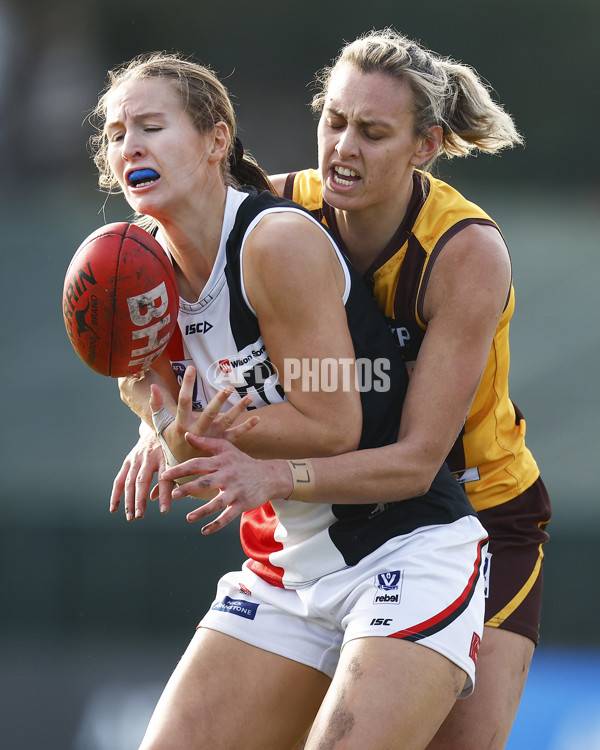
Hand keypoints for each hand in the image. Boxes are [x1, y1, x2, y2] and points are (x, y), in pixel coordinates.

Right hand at [110, 423, 174, 520]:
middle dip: (140, 499)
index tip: (164, 511)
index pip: (164, 479)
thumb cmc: (172, 449)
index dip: (164, 495)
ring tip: (131, 517)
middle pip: (142, 481)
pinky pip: (119, 479)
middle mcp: (149, 457)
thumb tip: (161, 499)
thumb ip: (173, 479)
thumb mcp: (178, 460)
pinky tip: (114, 509)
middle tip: (140, 516)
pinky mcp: (128, 461)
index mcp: (165, 457)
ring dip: (128, 501)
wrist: (157, 428)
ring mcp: (136, 459)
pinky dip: (115, 495)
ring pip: (129, 482)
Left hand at [119, 367, 174, 426]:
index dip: (134, 362)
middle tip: (149, 369)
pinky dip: (146, 390)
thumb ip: (144, 365)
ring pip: (135, 385)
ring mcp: (130, 402)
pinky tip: (155, 391)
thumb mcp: (151, 373)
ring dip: (143, 381)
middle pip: (129, 376)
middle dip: (139, 371)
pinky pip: (140, 394)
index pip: (124, 367)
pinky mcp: (138, 407)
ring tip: (153, 380)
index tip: (142, 360)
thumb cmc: (158, 397)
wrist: (165, 417)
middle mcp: (123, 393)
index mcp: (123, 384)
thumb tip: (141, 361)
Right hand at [150, 366, 258, 463]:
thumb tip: (153, 385)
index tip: (191, 369)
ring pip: (226, 422)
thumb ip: (156, 405)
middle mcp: (198, 432)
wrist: (180, 466)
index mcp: (182, 425)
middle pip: (210, 414)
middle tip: (229, 387)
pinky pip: (236, 435)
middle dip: (219, 400)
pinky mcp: (221, 444)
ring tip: (249, 397)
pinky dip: (247, 427)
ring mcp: (211, 438)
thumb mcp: (161, 424)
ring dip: (238, 410)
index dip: (187, 385)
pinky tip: (257, 418)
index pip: (184, 402)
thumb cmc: (170, 440)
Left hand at [161, 434, 290, 533]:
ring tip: (188, 518)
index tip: (165, 475)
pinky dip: (216, 525)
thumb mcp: (226, 449)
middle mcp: (227, 475)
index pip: (197, 464)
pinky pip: (228, 516)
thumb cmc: (242, 462)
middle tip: (173, 495)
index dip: (180, 469)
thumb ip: (205, 442)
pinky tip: (204, 531)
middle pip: (205, 482)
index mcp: (221, 461)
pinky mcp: (243, 503)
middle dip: (188, 488)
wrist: (269, 475)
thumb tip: (186, 435)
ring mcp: (236, 490)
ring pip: (217, 503)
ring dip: (202, 511)